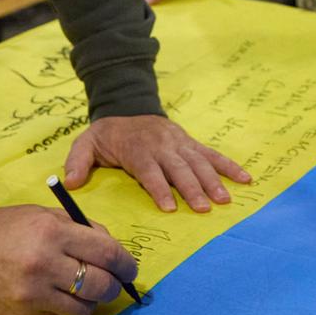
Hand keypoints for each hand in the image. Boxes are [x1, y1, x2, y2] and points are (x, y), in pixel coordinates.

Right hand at [0, 204, 135, 314]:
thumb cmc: (7, 230)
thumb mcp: (43, 216)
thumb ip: (80, 228)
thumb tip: (111, 247)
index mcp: (54, 232)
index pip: (106, 252)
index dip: (125, 263)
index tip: (130, 269)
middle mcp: (46, 264)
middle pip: (100, 284)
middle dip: (114, 286)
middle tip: (114, 284)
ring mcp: (34, 294)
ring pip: (84, 308)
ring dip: (91, 302)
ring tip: (85, 292)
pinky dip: (65, 310)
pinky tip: (57, 298)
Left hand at [64, 114, 250, 213]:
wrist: (127, 106)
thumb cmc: (107, 134)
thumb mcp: (86, 143)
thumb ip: (78, 161)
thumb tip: (70, 182)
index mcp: (137, 148)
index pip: (150, 170)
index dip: (159, 188)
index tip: (169, 207)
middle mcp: (162, 145)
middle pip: (178, 168)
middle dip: (192, 189)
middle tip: (203, 208)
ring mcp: (179, 143)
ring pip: (198, 162)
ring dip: (212, 181)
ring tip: (224, 200)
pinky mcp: (190, 143)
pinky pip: (212, 154)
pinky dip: (229, 166)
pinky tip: (245, 179)